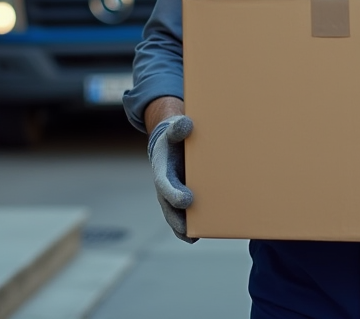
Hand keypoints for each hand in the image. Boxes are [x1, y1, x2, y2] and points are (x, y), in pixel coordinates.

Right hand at [148, 114, 195, 242]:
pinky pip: (182, 217)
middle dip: (178, 218)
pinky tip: (198, 235)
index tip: (186, 200)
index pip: (165, 184)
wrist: (171, 144)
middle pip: (168, 206)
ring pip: (174, 215)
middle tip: (188, 228)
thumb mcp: (175, 129)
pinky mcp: (181, 199)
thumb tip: (186, 124)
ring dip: (182, 227)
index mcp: (162, 170)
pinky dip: (187, 228)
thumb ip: (179, 127)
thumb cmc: (175, 137)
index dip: (174, 193)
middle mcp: (165, 186)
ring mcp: (172, 195)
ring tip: (193, 236)